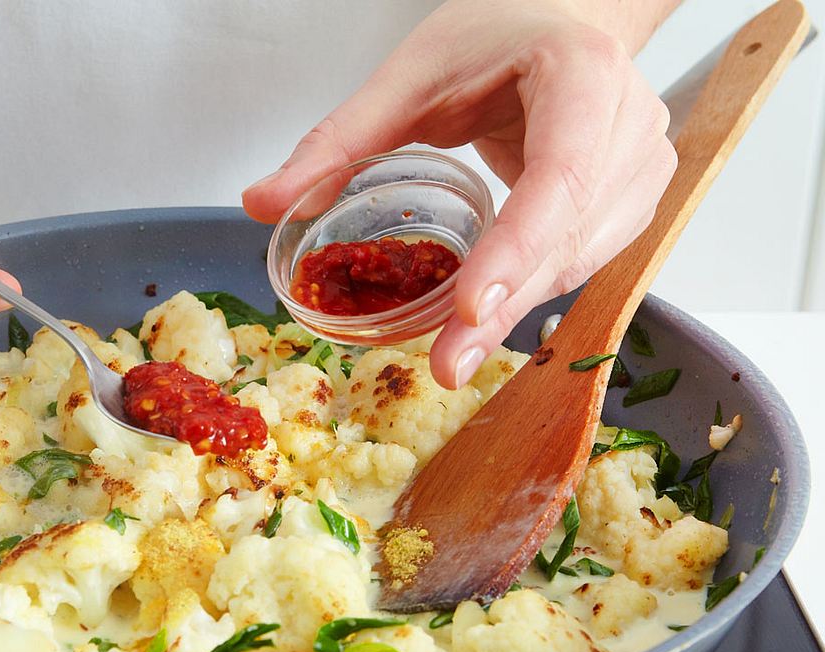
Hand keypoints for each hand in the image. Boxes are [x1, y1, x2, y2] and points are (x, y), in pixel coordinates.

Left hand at [243, 0, 677, 388]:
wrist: (560, 21)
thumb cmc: (493, 39)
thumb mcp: (407, 78)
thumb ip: (336, 142)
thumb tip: (262, 203)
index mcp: (581, 74)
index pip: (557, 175)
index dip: (516, 247)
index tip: (467, 308)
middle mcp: (628, 122)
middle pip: (568, 234)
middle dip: (502, 306)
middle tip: (447, 364)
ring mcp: (642, 164)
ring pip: (581, 260)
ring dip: (517, 310)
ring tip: (457, 354)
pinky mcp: (635, 198)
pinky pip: (585, 261)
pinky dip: (533, 292)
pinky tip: (489, 317)